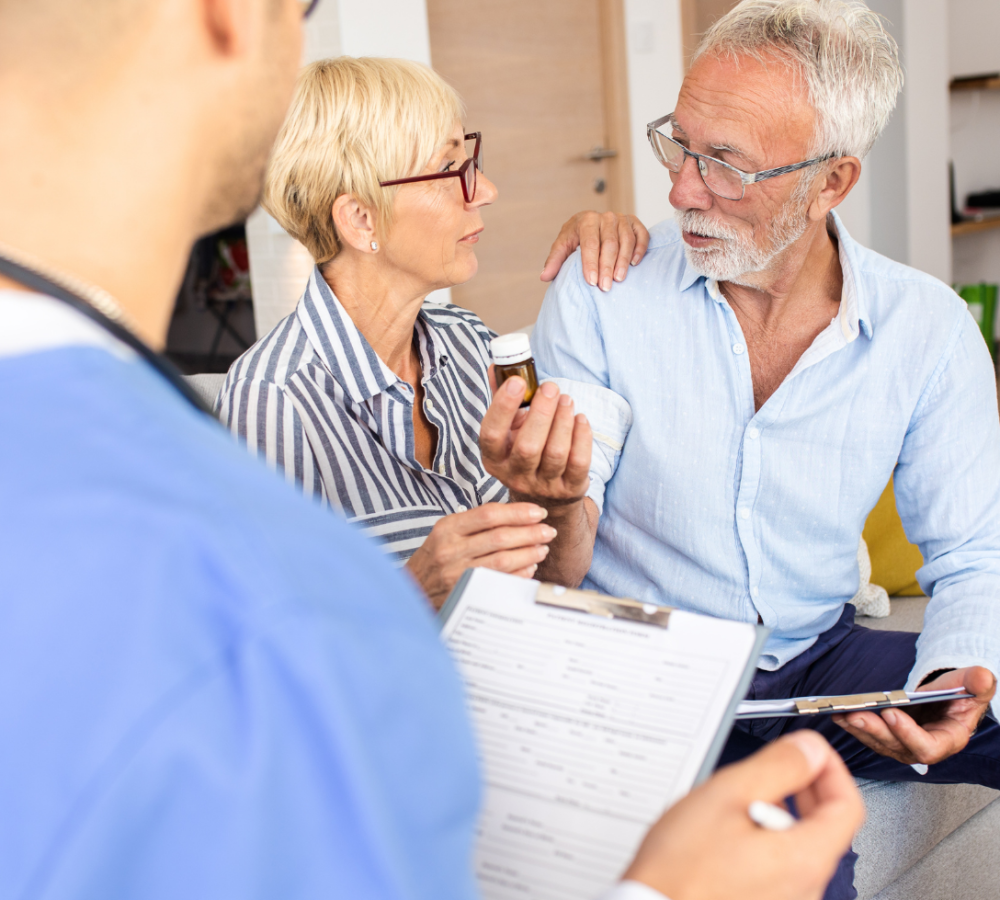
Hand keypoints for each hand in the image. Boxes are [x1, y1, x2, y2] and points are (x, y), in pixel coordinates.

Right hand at [405, 503, 555, 609]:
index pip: (489, 514)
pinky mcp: (464, 593)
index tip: (538, 512)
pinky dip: (519, 573)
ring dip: (529, 553)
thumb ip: (475, 524)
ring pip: (502, 560)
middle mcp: (450, 549)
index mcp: (447, 528)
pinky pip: (499, 581)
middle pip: (500, 537)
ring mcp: (456, 573)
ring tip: (543, 548)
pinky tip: (530, 567)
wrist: (413, 592)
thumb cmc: (434, 559)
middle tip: (548, 531)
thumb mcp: (446, 534)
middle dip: (530, 533)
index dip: (518, 512)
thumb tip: (516, 516)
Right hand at [480, 371, 590, 506]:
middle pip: (527, 447)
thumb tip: (496, 366)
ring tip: (566, 400)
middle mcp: (515, 475)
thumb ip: (502, 398)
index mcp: (494, 458)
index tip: (517, 381)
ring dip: (563, 421)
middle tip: (551, 388)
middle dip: (542, 413)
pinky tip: (580, 419)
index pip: (491, 435)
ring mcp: (543, 485)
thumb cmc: (524, 449)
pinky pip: (579, 462)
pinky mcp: (569, 488)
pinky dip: (582, 437)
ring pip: (555, 454)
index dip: (503, 407)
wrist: (545, 491)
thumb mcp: (509, 428)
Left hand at [539, 210, 648, 290]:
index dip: (590, 263)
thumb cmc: (576, 238)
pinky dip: (639, 249)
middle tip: (605, 287)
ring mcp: (622, 219)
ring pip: (626, 240)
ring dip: (623, 261)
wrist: (590, 223)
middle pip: (609, 243)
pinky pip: (641, 235)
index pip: (590, 243)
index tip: (591, 282)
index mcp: (586, 220)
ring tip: (619, 279)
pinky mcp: (634, 223)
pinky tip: (634, 264)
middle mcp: (606, 217)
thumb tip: (544, 277)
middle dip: (607, 267)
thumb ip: (554, 261)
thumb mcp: (563, 246)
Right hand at [624, 731, 863, 899]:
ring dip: (780, 813)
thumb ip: (778, 766)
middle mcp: (805, 888)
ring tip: (740, 800)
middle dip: (804, 788)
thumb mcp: (729, 795)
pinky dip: (766, 839)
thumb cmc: (683, 868)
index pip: (848, 805)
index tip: (808, 751)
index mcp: (805, 858)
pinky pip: (780, 866)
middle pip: (826, 826)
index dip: (830, 768)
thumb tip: (809, 750)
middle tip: (776, 767)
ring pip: (800, 845)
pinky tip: (730, 832)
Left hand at [833, 666, 995, 765]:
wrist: (950, 695)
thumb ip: (975, 682)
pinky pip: (872, 736)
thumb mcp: (972, 684)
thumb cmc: (961, 693)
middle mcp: (925, 746)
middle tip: (856, 715)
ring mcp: (906, 743)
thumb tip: (981, 678)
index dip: (909, 734)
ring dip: (860, 730)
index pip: (928, 747)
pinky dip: (855, 726)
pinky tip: (839, 714)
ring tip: (842, 714)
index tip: (892, 714)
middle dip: (876, 731)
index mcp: (948, 738)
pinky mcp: (891, 737)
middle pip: (898, 747)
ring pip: (880, 743)